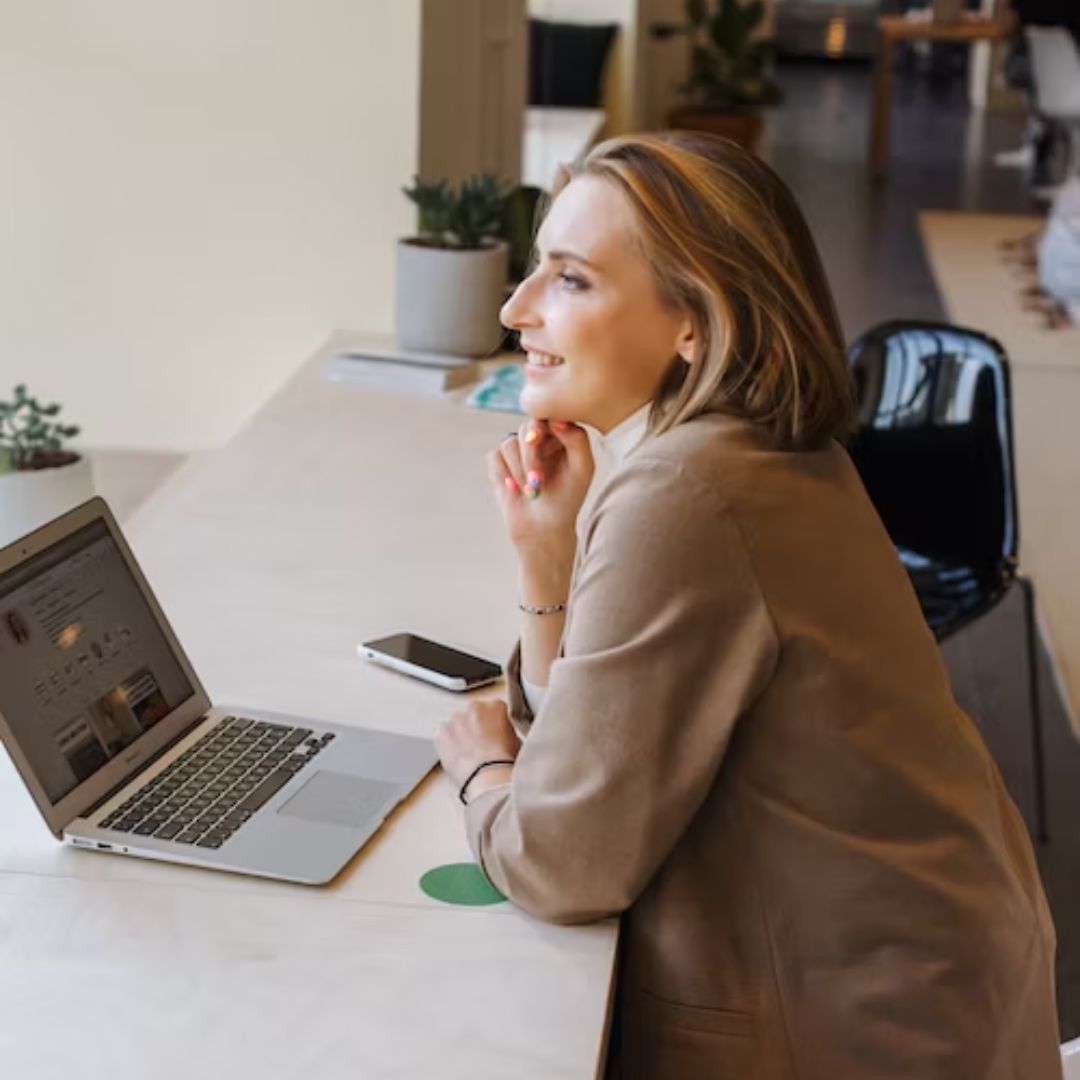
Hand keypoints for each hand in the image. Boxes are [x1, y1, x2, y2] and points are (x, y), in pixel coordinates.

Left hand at [435, 699, 519, 798]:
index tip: (495, 734)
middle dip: (477, 725)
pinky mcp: (442, 732)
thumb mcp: (517, 742)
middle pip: (474, 713)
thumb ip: (507, 731)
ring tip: (469, 753)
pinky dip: (447, 742)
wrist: (488, 777)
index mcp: (496, 706)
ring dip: (462, 733)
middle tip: (482, 745)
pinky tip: (457, 755)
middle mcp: (475, 707)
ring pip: (458, 723)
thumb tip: (502, 736)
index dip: (496, 724)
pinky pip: (443, 734)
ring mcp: (456, 719)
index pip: (495, 709)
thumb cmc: (504, 762)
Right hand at [486, 419, 593, 569]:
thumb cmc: (567, 500)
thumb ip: (577, 440)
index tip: (544, 442)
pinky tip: (515, 490)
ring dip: (518, 470)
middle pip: (527, 427)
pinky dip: (504, 475)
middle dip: (530, 455)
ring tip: (530, 490)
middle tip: (537, 479)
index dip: (545, 427)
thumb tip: (557, 419)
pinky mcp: (500, 464)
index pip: (549, 415)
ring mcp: (518, 452)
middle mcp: (539, 440)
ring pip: (508, 442)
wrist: (543, 530)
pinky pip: (494, 457)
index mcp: (561, 437)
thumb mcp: (583, 470)